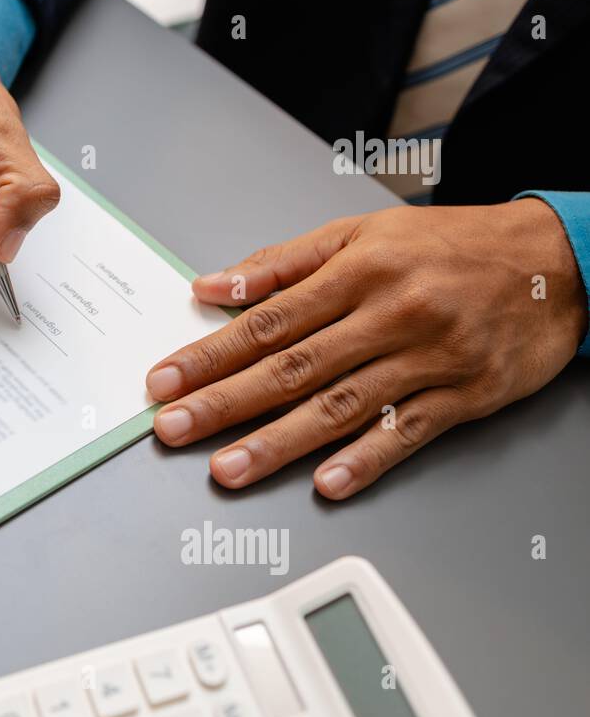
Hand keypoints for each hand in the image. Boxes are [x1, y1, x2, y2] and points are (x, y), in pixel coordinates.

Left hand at [147, 200, 586, 498]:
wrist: (555, 261)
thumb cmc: (448, 245)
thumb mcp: (361, 233)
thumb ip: (282, 263)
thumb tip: (212, 286)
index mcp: (357, 272)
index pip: (267, 320)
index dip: (210, 354)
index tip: (165, 379)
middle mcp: (389, 315)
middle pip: (293, 366)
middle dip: (225, 401)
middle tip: (174, 427)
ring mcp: (428, 358)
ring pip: (342, 406)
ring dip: (278, 441)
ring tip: (228, 468)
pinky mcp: (464, 395)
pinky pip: (409, 432)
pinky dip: (367, 459)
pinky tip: (328, 483)